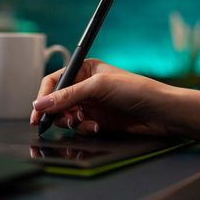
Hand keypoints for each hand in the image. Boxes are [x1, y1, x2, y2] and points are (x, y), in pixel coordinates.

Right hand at [30, 59, 175, 135]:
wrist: (162, 113)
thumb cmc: (137, 90)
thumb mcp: (98, 87)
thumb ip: (67, 96)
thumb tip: (41, 104)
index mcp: (85, 70)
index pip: (54, 81)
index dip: (44, 96)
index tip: (37, 110)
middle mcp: (85, 87)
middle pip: (56, 101)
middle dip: (57, 112)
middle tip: (57, 120)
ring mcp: (90, 106)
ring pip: (65, 117)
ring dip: (72, 122)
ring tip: (84, 122)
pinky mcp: (96, 121)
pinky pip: (78, 127)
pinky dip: (83, 129)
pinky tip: (96, 127)